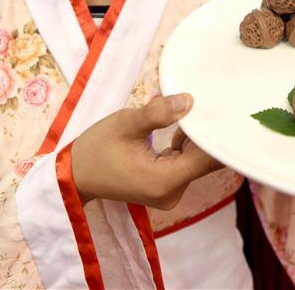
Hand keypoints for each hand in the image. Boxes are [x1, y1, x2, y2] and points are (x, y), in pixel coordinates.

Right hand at [70, 94, 222, 209]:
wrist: (74, 175)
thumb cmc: (96, 149)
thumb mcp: (125, 124)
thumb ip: (158, 113)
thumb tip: (189, 101)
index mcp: (164, 180)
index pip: (206, 159)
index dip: (214, 134)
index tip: (221, 110)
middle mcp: (172, 193)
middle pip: (203, 161)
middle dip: (204, 133)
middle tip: (209, 103)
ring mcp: (169, 193)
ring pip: (195, 161)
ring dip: (193, 138)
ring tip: (189, 112)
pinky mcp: (165, 188)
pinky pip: (185, 164)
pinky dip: (184, 147)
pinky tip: (177, 129)